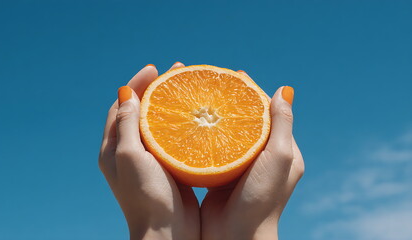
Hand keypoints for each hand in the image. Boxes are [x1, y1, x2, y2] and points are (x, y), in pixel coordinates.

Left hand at [98, 63, 199, 239]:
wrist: (167, 232)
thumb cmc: (145, 197)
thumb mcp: (129, 157)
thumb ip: (126, 125)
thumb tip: (125, 93)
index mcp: (113, 148)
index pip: (120, 106)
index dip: (134, 85)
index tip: (153, 69)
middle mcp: (129, 151)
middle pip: (139, 111)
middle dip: (154, 89)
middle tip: (175, 72)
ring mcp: (149, 158)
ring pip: (157, 122)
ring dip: (168, 104)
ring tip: (186, 87)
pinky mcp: (168, 166)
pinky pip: (171, 137)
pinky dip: (179, 122)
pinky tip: (195, 115)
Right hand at [200, 72, 304, 239]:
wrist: (237, 236)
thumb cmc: (262, 199)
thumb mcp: (279, 158)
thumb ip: (282, 124)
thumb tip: (285, 89)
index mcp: (281, 151)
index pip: (269, 112)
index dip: (254, 92)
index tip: (237, 74)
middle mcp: (262, 157)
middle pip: (247, 120)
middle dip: (232, 100)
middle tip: (214, 82)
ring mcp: (242, 166)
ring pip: (229, 132)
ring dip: (217, 115)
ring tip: (201, 97)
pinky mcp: (223, 175)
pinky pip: (215, 147)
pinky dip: (206, 133)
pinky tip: (192, 122)